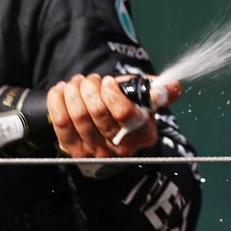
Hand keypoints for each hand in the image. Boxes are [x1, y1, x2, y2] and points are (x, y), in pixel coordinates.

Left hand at [48, 74, 178, 158]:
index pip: (125, 113)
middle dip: (91, 87)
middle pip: (97, 111)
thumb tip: (173, 87)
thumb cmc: (127, 114)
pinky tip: (62, 90)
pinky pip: (60, 122)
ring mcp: (93, 151)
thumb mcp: (144, 103)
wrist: (107, 143)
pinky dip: (57, 100)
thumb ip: (156, 93)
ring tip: (78, 82)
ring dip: (75, 90)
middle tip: (92, 79)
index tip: (109, 81)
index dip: (113, 92)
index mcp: (142, 134)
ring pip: (77, 115)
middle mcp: (118, 147)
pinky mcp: (71, 150)